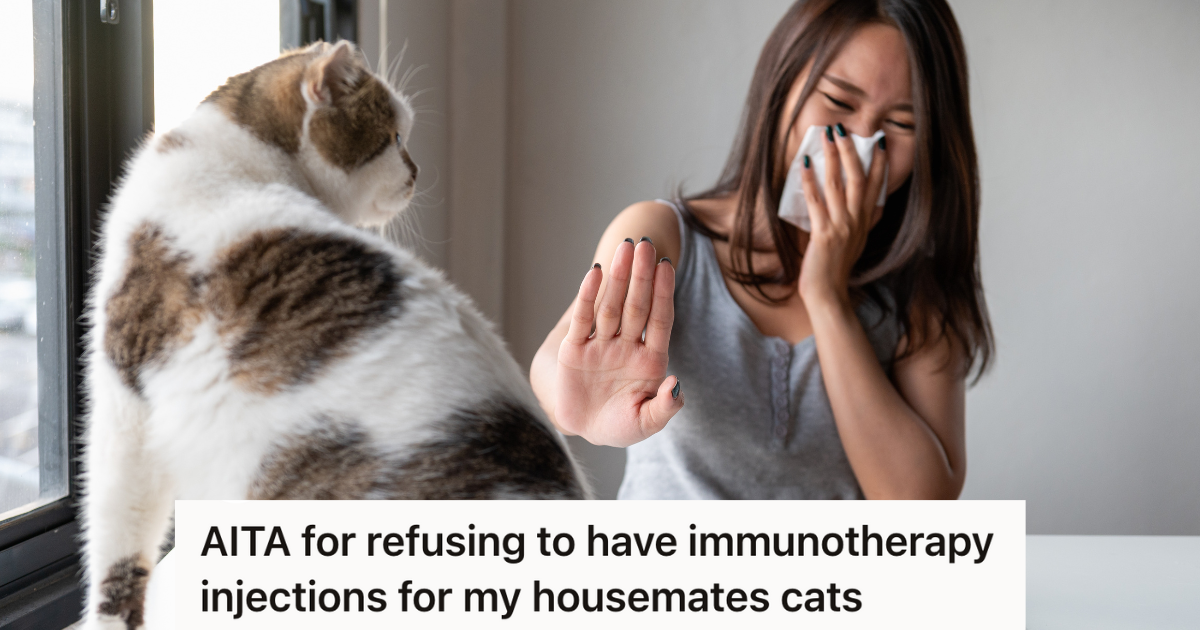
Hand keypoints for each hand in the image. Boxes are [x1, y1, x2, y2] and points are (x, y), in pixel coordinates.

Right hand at [554, 239, 682, 446]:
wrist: (585, 431)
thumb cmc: (621, 425)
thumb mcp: (647, 422)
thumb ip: (665, 406)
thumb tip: (675, 383)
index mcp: (649, 359)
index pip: (660, 320)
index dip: (663, 293)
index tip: (668, 266)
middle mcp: (626, 346)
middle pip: (637, 306)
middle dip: (642, 276)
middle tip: (646, 246)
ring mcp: (601, 345)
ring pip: (612, 306)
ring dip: (619, 278)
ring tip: (625, 248)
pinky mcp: (575, 349)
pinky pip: (583, 319)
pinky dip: (587, 295)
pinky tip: (595, 272)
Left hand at [797, 124, 887, 306]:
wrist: (829, 295)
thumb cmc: (835, 271)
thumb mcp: (853, 244)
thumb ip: (854, 224)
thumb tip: (852, 207)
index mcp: (865, 223)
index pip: (876, 186)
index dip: (878, 163)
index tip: (877, 142)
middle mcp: (856, 221)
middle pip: (858, 178)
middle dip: (851, 151)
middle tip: (843, 129)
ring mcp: (841, 227)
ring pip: (838, 184)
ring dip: (832, 157)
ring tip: (826, 136)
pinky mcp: (824, 234)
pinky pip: (816, 201)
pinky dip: (809, 180)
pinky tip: (803, 164)